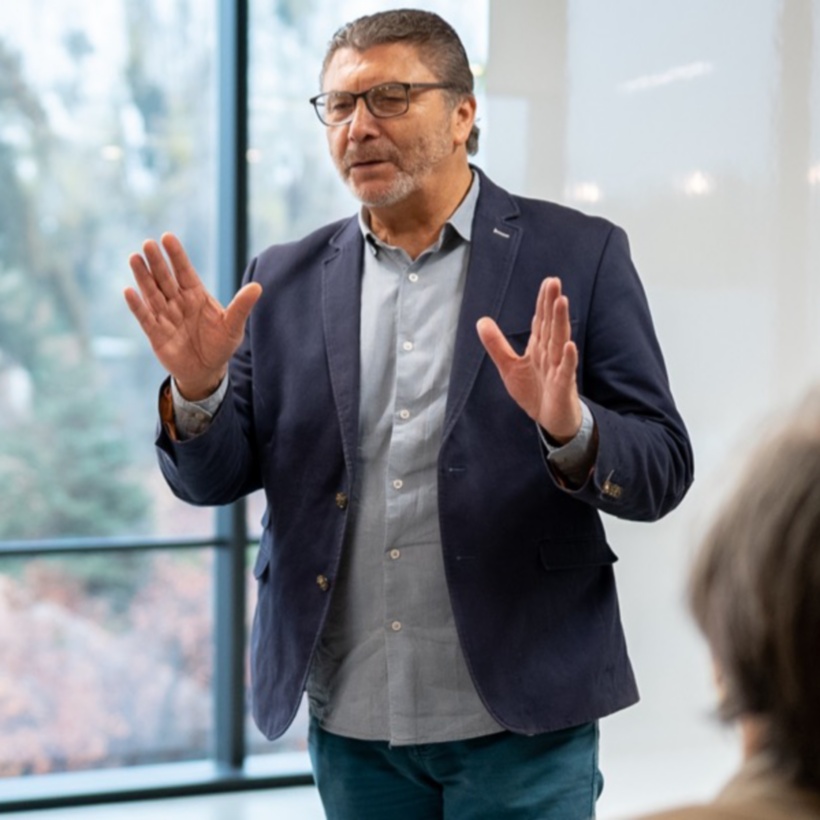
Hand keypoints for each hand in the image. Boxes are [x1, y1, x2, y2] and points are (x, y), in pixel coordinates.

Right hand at [124, 233, 261, 399]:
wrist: (207, 371)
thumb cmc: (220, 345)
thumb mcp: (233, 326)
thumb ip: (241, 306)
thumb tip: (258, 287)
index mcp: (196, 295)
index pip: (185, 271)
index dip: (176, 256)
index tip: (167, 238)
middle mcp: (178, 302)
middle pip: (165, 278)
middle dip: (157, 262)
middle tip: (148, 244)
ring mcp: (166, 316)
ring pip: (152, 293)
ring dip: (143, 277)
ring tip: (135, 258)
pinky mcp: (156, 334)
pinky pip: (145, 317)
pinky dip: (137, 305)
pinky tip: (129, 291)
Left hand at [477, 277, 580, 442]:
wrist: (550, 419)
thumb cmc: (534, 391)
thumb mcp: (509, 367)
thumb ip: (496, 344)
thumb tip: (481, 320)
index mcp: (539, 347)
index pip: (541, 320)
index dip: (543, 302)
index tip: (548, 281)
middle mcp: (550, 354)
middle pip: (551, 325)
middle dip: (552, 304)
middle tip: (554, 281)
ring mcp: (558, 368)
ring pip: (559, 342)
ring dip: (561, 322)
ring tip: (562, 301)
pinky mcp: (562, 386)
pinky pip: (566, 370)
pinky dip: (568, 358)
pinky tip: (569, 345)